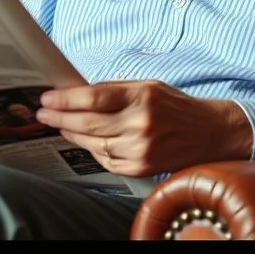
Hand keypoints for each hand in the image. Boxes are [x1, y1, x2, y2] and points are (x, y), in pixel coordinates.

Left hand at [35, 79, 250, 177]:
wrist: (211, 133)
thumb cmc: (175, 106)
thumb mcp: (148, 86)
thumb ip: (115, 90)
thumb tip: (76, 92)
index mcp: (142, 96)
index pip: (93, 98)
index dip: (65, 99)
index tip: (47, 98)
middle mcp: (141, 123)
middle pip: (88, 123)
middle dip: (59, 117)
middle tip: (43, 113)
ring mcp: (141, 149)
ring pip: (94, 143)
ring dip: (72, 134)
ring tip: (60, 125)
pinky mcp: (142, 168)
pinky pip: (107, 160)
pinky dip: (92, 151)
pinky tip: (85, 141)